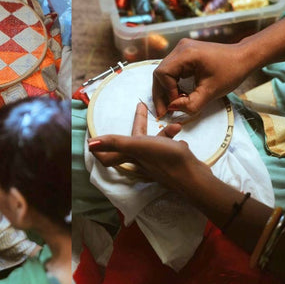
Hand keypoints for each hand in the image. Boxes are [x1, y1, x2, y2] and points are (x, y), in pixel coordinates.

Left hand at [88, 102, 211, 193]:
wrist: (194, 178)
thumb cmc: (166, 159)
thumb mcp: (138, 145)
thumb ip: (115, 143)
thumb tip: (90, 144)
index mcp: (132, 156)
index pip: (108, 155)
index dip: (101, 147)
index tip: (98, 134)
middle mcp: (141, 161)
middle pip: (133, 142)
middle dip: (138, 123)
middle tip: (142, 105)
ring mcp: (157, 164)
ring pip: (154, 144)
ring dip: (162, 132)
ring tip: (175, 126)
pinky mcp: (171, 165)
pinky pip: (169, 149)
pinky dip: (173, 141)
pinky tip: (181, 138)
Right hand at [152, 38, 250, 117]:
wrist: (244, 58)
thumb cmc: (231, 71)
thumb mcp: (211, 92)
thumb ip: (190, 103)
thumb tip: (171, 108)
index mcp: (186, 54)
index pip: (163, 74)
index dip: (166, 92)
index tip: (175, 105)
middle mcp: (180, 48)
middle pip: (160, 73)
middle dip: (161, 94)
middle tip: (163, 111)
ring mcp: (181, 50)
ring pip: (163, 73)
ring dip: (165, 90)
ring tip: (171, 104)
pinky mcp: (184, 54)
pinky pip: (171, 70)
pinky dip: (171, 84)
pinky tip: (177, 94)